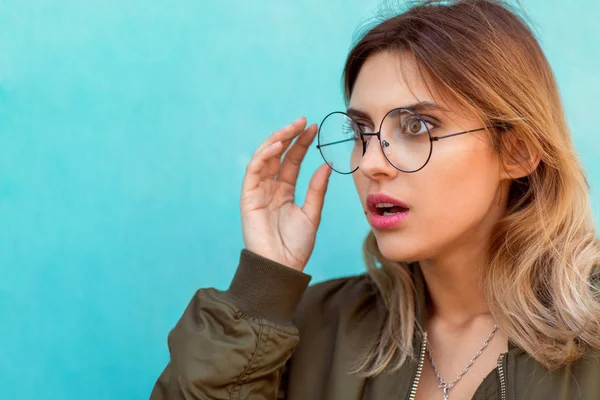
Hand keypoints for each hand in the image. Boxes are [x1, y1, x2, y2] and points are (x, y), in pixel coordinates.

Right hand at [240, 116, 332, 271]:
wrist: (282, 267)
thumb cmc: (296, 246)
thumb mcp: (312, 213)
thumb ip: (317, 189)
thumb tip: (327, 164)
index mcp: (285, 192)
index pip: (292, 161)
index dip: (302, 144)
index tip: (314, 128)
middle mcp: (270, 188)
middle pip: (278, 155)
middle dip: (290, 136)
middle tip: (304, 121)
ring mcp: (258, 191)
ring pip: (264, 158)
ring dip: (277, 140)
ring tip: (292, 128)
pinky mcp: (248, 197)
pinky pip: (254, 171)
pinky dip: (264, 156)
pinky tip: (278, 146)